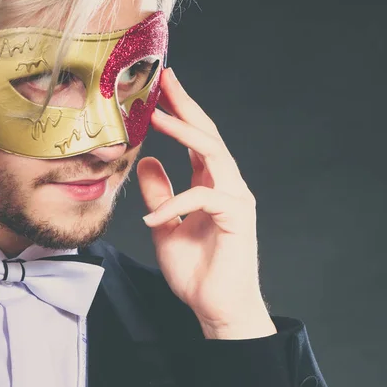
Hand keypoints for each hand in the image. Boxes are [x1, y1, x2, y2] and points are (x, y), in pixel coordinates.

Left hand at [137, 68, 276, 338]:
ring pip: (214, 154)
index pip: (196, 142)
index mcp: (212, 186)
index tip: (161, 87)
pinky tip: (152, 220)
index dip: (181, 113)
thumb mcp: (166, 226)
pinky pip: (204, 197)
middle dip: (186, 106)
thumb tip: (148, 161)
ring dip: (184, 133)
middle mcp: (227, 186)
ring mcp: (236, 199)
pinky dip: (175, 204)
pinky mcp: (238, 217)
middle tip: (164, 78)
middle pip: (209, 136)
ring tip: (155, 115)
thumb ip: (159, 194)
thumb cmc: (198, 272)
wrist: (217, 308)